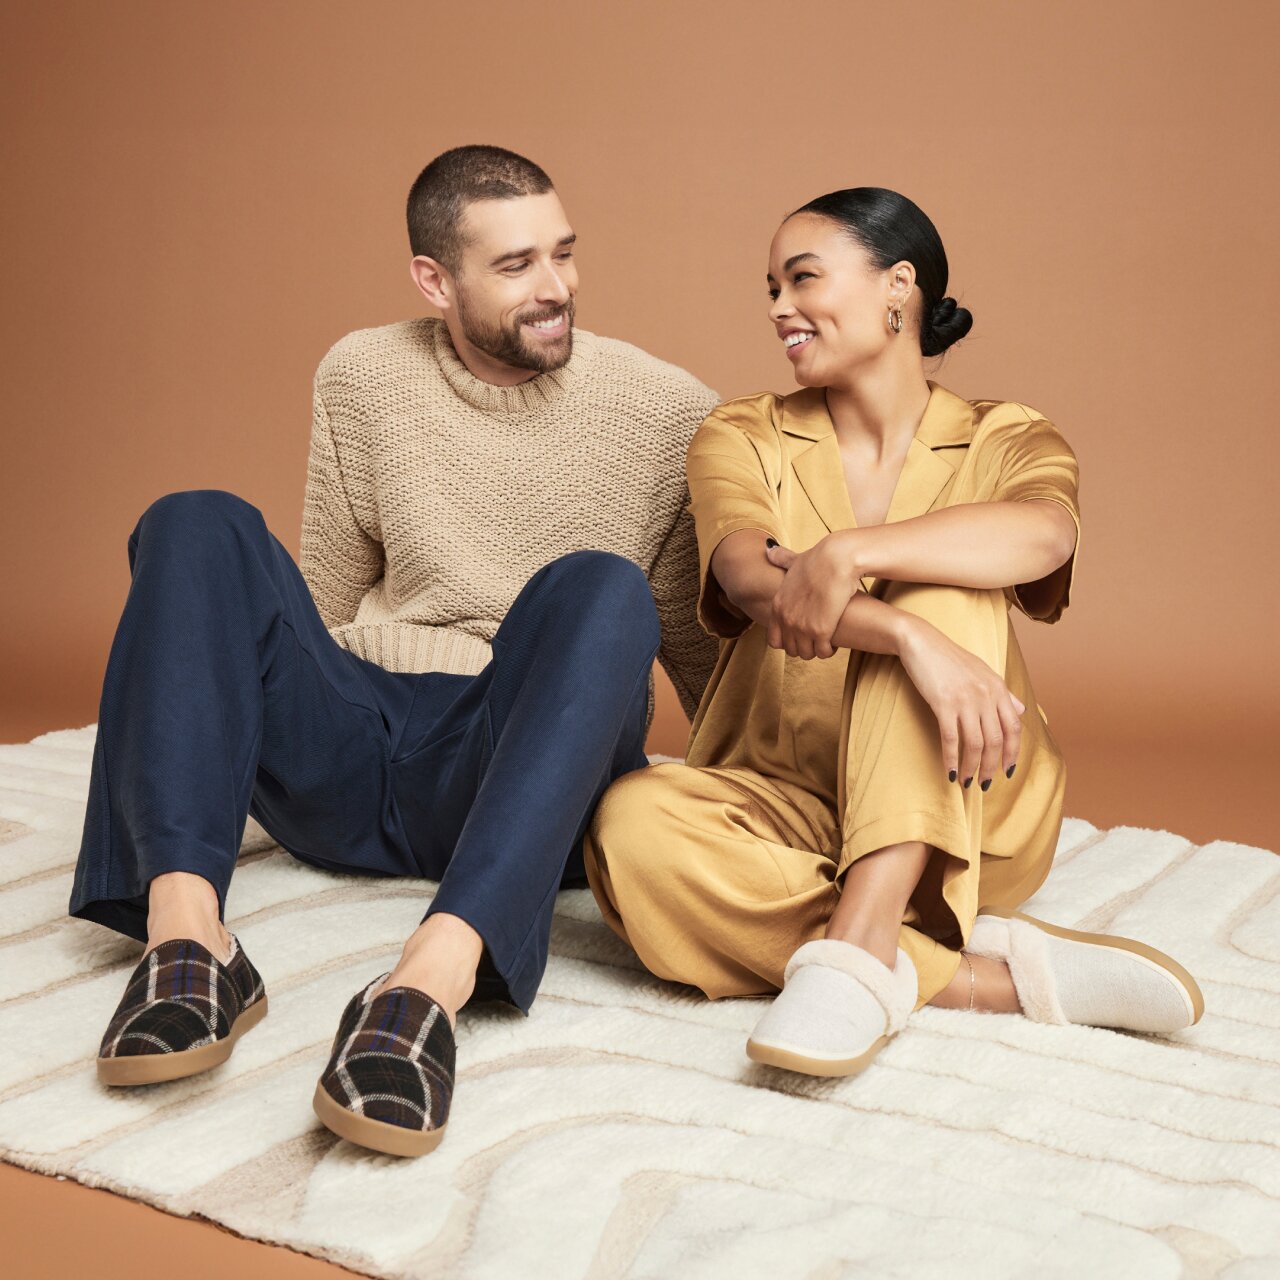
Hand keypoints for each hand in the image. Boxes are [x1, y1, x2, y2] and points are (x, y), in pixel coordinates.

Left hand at [764, 532, 860, 659]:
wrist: (837, 559)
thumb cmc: (819, 558)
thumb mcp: (795, 561)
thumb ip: (781, 559)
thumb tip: (768, 549)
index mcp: (778, 605)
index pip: (774, 640)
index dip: (788, 641)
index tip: (801, 635)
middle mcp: (786, 618)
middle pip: (791, 649)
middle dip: (804, 647)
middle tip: (816, 640)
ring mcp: (802, 626)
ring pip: (807, 654)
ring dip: (817, 650)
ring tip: (826, 640)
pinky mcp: (820, 631)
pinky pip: (823, 652)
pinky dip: (829, 650)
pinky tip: (834, 640)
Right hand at [896, 617, 1025, 787]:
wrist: (923, 643)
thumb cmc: (950, 659)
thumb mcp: (983, 673)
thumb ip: (1004, 694)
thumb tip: (1022, 711)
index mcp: (998, 689)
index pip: (1013, 728)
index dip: (1012, 753)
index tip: (1007, 771)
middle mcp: (986, 696)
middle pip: (996, 741)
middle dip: (992, 767)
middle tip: (986, 784)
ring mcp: (965, 700)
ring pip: (976, 744)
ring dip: (973, 767)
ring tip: (968, 782)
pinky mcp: (943, 704)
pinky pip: (951, 739)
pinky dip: (952, 759)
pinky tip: (950, 773)